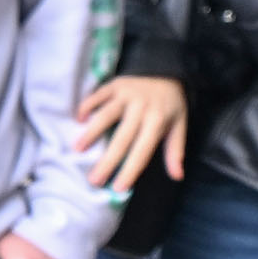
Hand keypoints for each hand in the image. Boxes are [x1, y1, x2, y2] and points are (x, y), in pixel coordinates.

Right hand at [75, 73, 188, 190]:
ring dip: (91, 133)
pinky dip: (87, 106)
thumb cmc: (170, 105)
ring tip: (77, 149)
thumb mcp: (179, 126)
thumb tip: (177, 176)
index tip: (118, 188)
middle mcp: (141, 108)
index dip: (131, 170)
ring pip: (106, 115)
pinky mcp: (116, 84)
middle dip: (107, 161)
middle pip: (122, 139)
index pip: (143, 151)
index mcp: (158, 121)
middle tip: (93, 180)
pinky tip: (78, 120)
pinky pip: (98, 95)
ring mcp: (127, 94)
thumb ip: (175, 151)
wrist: (167, 70)